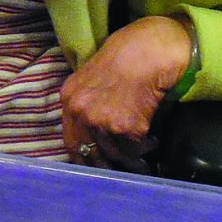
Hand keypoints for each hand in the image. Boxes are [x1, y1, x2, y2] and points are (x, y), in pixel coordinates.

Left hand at [60, 14, 193, 169]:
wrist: (148, 51)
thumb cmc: (124, 58)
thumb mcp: (90, 77)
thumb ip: (85, 102)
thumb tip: (89, 133)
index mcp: (69, 99)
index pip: (71, 141)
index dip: (84, 157)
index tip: (94, 166)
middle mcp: (81, 112)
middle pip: (92, 153)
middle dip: (107, 165)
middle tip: (118, 171)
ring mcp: (102, 120)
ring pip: (116, 154)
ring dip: (131, 161)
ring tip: (142, 163)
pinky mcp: (125, 126)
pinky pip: (135, 147)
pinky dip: (146, 147)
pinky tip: (152, 141)